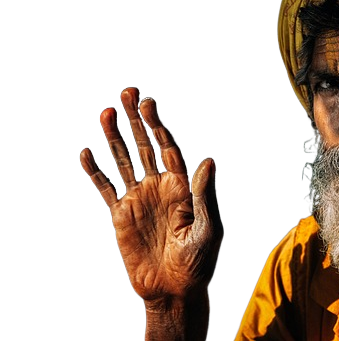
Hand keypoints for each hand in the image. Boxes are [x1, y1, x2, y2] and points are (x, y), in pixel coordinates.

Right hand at [79, 87, 221, 307]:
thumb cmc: (199, 262)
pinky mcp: (122, 214)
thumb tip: (208, 161)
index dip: (160, 124)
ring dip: (115, 137)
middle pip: (147, 145)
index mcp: (183, 185)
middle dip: (139, 119)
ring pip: (125, 160)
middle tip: (128, 93)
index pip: (171, 145)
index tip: (148, 103)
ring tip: (106, 112)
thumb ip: (205, 196)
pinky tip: (87, 153)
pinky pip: (106, 187)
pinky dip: (96, 172)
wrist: (174, 289)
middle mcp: (162, 185)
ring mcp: (141, 197)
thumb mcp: (209, 229)